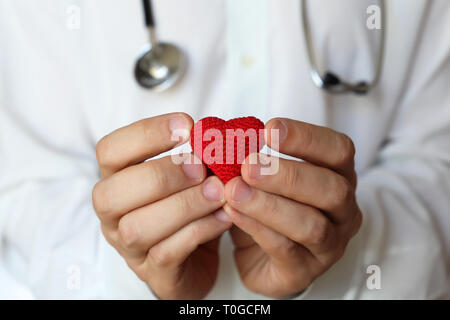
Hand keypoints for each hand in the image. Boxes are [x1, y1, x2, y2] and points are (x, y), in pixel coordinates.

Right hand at [92, 113, 231, 299]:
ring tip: (218, 191)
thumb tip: (219, 136)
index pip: (109, 151)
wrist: (196, 258)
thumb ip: (197, 156)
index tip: (187, 126)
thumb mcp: (189, 177)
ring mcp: (129, 247)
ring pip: (138, 227)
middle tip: (200, 166)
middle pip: (112, 194)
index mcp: (117, 180)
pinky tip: (223, 216)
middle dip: (162, 175)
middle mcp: (113, 215)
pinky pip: (168, 252)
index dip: (145, 134)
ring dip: (183, 205)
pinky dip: (199, 230)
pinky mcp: (153, 273)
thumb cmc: (188, 208)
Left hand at [223, 118, 361, 297]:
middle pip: (332, 189)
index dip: (307, 137)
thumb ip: (248, 155)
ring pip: (311, 225)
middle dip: (288, 175)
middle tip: (248, 165)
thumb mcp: (263, 177)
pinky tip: (231, 211)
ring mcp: (329, 245)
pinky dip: (255, 227)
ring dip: (269, 204)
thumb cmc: (267, 207)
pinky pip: (284, 249)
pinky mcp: (305, 271)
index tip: (269, 129)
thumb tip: (219, 131)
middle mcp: (344, 211)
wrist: (262, 257)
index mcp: (339, 177)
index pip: (339, 150)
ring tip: (234, 190)